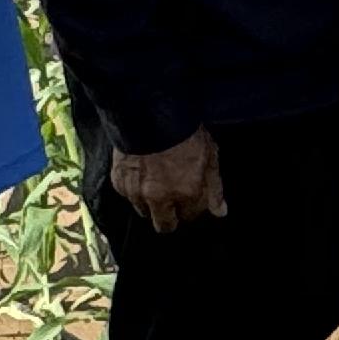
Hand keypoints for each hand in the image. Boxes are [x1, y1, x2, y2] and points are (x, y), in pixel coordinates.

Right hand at [113, 127, 227, 231]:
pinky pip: (127, 194)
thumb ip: (214, 188)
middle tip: (173, 199)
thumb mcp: (209, 157)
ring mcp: (136, 192)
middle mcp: (159, 199)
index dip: (192, 207)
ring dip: (150, 203)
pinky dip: (134, 188)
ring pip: (143, 210)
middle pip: (163, 226)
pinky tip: (141, 171)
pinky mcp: (118, 182)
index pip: (189, 216)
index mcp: (186, 194)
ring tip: (156, 180)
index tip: (192, 195)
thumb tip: (220, 212)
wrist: (149, 113)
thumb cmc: (184, 132)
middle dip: (170, 217)